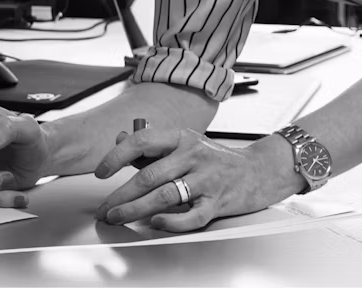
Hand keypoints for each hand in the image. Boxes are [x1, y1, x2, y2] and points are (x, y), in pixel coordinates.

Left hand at [92, 127, 298, 231]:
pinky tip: (155, 222)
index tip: (101, 171)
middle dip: (121, 194)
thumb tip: (119, 141)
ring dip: (136, 209)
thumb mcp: (185, 145)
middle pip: (150, 175)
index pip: (143, 141)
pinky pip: (192, 215)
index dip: (118, 156)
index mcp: (182, 138)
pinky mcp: (219, 202)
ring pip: (165, 195)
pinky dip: (172, 221)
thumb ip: (152, 147)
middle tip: (105, 208)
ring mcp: (207, 179)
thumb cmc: (217, 159)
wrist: (259, 171)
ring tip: (118, 217)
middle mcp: (194, 155)